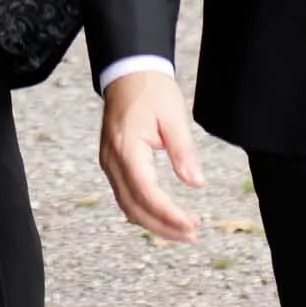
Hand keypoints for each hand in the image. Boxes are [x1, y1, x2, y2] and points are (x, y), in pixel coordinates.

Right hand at [99, 71, 203, 243]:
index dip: (169, 214)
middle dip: (162, 226)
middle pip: (134, 207)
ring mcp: (108, 162)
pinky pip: (124, 195)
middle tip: (192, 234)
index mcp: (127, 148)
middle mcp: (112, 160)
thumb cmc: (151, 90)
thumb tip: (196, 183)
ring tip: (182, 230)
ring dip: (153, 222)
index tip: (191, 225)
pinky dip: (143, 210)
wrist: (128, 72)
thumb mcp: (174, 117)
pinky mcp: (111, 162)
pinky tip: (163, 214)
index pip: (147, 193)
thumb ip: (184, 152)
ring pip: (127, 206)